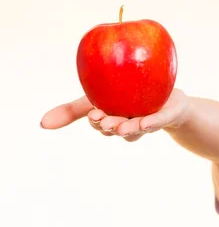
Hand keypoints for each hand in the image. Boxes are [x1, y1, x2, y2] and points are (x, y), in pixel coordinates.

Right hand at [40, 88, 190, 141]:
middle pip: (118, 129)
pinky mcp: (167, 116)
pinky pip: (159, 120)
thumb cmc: (127, 98)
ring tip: (123, 127)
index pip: (101, 124)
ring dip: (130, 129)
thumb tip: (40, 125)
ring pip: (138, 129)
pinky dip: (153, 123)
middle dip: (110, 126)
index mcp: (113, 119)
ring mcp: (149, 121)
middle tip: (104, 121)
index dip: (97, 122)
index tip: (93, 115)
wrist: (170, 98)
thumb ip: (71, 111)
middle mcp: (130, 124)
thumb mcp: (96, 100)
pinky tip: (146, 123)